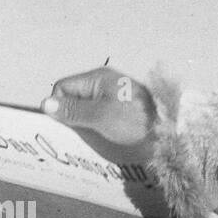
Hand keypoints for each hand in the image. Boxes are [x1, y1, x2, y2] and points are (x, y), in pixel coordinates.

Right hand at [41, 66, 157, 166]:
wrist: (171, 130)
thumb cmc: (136, 120)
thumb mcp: (100, 116)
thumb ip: (73, 110)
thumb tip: (45, 104)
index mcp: (97, 78)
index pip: (64, 87)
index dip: (59, 105)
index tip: (63, 125)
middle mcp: (105, 84)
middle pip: (75, 98)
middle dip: (71, 116)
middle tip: (75, 135)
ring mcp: (115, 97)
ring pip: (88, 110)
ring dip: (85, 124)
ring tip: (89, 139)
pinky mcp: (124, 111)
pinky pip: (101, 117)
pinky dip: (98, 128)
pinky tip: (102, 139)